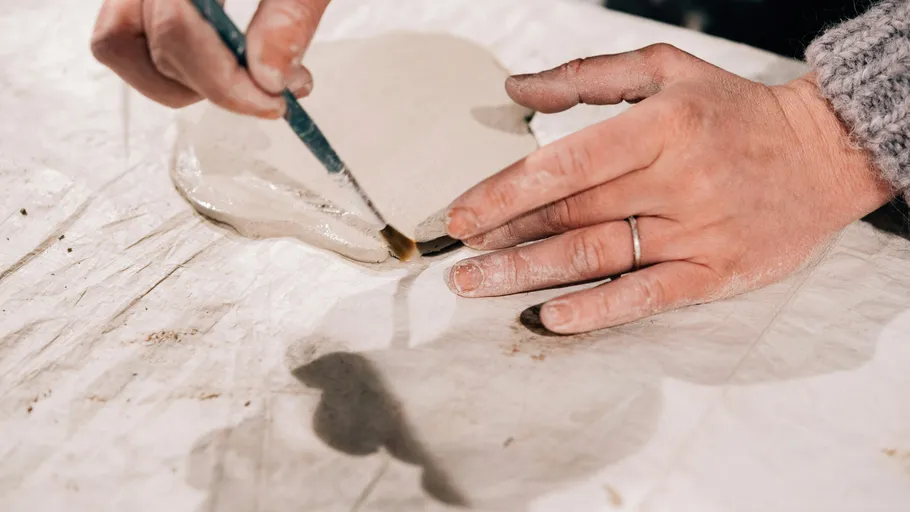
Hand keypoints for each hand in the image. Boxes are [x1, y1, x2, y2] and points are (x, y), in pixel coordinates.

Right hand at [90, 0, 329, 117]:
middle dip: (210, 84)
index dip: (223, 82)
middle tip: (274, 92)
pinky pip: (132, 30)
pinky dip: (176, 60)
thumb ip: (291, 14)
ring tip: (248, 79)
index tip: (273, 104)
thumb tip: (269, 78)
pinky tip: (229, 61)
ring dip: (182, 80)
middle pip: (143, 43)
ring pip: (122, 42)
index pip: (175, 29)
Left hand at [444, 44, 893, 333]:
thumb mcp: (667, 70)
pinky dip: (599, 309)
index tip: (462, 214)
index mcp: (661, 126)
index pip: (566, 163)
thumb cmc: (733, 110)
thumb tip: (516, 88)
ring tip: (479, 285)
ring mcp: (698, 230)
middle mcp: (677, 180)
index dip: (506, 191)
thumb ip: (588, 75)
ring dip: (529, 273)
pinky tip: (553, 317)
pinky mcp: (717, 271)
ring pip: (598, 256)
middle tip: (456, 256)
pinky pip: (648, 295)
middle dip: (505, 236)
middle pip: (572, 214)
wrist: (824, 153)